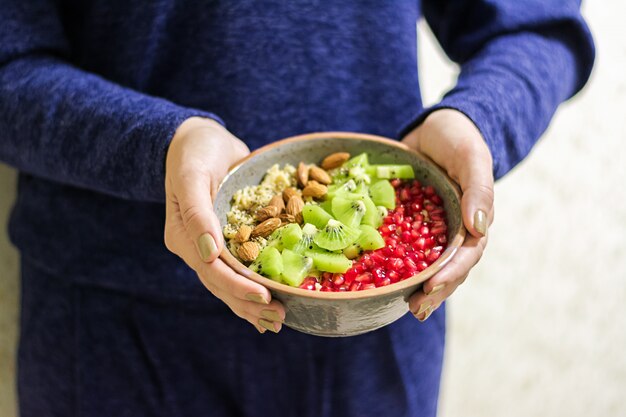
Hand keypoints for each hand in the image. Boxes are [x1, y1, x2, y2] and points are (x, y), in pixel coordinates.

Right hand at [164, 117, 284, 332]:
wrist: (199, 139)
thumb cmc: (195, 152)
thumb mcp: (192, 175)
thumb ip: (197, 214)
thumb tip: (208, 253)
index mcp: (183, 236)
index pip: (212, 270)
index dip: (238, 286)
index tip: (264, 296)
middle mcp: (195, 247)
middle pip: (222, 284)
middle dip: (249, 303)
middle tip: (281, 318)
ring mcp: (209, 246)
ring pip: (229, 283)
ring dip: (251, 304)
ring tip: (278, 321)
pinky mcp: (226, 239)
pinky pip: (238, 270)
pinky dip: (251, 288)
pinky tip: (266, 306)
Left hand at [402, 109, 493, 320]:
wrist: (435, 127)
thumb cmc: (459, 139)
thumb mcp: (472, 158)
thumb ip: (479, 190)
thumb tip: (479, 228)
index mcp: (474, 219)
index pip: (467, 254)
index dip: (451, 273)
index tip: (431, 286)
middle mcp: (453, 229)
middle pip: (449, 268)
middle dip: (434, 290)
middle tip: (416, 309)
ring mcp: (431, 228)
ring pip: (427, 263)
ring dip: (418, 286)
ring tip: (406, 306)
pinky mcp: (409, 222)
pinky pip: (403, 245)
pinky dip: (395, 263)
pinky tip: (380, 278)